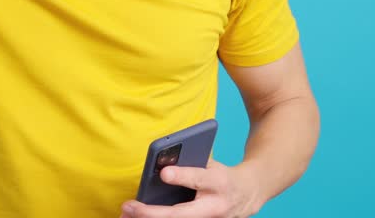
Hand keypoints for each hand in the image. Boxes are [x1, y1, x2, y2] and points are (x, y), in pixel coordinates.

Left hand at [120, 158, 262, 217]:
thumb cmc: (222, 174)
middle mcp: (215, 207)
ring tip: (126, 214)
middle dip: (153, 213)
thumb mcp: (212, 163)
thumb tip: (162, 162)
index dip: (182, 176)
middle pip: (181, 214)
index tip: (163, 173)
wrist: (249, 194)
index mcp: (219, 182)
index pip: (199, 179)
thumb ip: (191, 163)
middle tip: (129, 206)